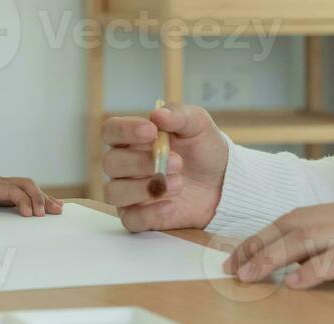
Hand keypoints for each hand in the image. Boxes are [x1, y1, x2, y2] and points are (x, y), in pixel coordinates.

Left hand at [0, 164, 63, 216]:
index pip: (11, 190)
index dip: (22, 200)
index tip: (29, 214)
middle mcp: (2, 183)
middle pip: (26, 185)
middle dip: (38, 198)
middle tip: (44, 215)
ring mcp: (7, 187)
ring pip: (30, 188)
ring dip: (44, 198)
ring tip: (58, 210)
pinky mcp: (9, 193)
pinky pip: (29, 194)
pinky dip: (43, 199)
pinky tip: (54, 205)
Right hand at [100, 103, 227, 231]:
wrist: (222, 182)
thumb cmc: (203, 148)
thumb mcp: (197, 125)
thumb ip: (178, 115)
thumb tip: (157, 114)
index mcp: (132, 138)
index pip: (110, 131)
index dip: (124, 131)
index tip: (151, 132)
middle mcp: (125, 165)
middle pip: (111, 163)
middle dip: (141, 162)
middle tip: (177, 162)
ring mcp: (129, 192)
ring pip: (114, 192)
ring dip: (143, 189)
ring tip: (178, 184)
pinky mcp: (140, 217)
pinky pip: (130, 219)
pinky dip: (149, 213)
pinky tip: (171, 206)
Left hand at [223, 196, 333, 289]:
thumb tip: (287, 261)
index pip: (296, 216)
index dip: (263, 234)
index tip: (237, 254)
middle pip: (297, 223)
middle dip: (260, 245)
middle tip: (235, 267)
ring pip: (313, 237)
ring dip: (276, 257)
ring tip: (253, 275)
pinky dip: (315, 270)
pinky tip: (296, 282)